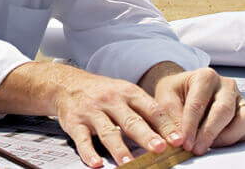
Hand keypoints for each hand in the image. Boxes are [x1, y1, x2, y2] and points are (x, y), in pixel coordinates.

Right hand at [53, 68, 180, 167]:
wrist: (66, 84)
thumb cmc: (102, 91)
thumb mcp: (125, 92)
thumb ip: (145, 110)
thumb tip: (172, 133)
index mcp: (127, 93)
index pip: (150, 109)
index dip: (165, 125)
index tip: (178, 140)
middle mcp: (110, 101)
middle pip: (131, 120)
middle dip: (146, 135)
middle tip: (159, 148)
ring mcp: (92, 112)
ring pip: (107, 132)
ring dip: (119, 149)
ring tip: (129, 163)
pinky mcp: (74, 122)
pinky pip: (82, 139)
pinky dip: (89, 152)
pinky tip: (96, 163)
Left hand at [151, 66, 244, 155]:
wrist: (184, 89)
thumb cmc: (176, 93)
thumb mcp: (165, 100)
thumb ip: (170, 119)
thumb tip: (177, 140)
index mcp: (205, 76)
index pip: (198, 103)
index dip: (191, 126)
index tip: (184, 143)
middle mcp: (226, 85)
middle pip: (224, 111)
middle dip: (209, 133)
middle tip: (196, 150)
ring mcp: (240, 98)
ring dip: (227, 137)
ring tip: (208, 146)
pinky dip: (239, 138)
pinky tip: (220, 142)